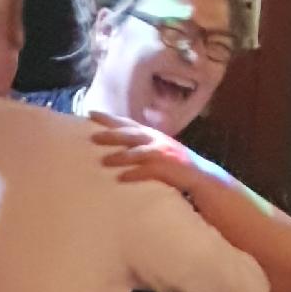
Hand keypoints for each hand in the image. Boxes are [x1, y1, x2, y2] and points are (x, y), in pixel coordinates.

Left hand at [88, 110, 206, 193]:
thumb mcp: (158, 149)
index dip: (109, 118)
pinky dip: (134, 174)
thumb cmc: (174, 165)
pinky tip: (121, 178)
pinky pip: (147, 171)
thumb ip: (141, 145)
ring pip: (138, 152)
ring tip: (104, 161)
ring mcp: (162, 153)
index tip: (90, 113)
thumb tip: (116, 146)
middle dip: (111, 134)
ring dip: (120, 156)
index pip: (127, 122)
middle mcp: (156, 140)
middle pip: (130, 134)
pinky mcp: (167, 168)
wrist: (200, 176)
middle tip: (92, 137)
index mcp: (151, 134)